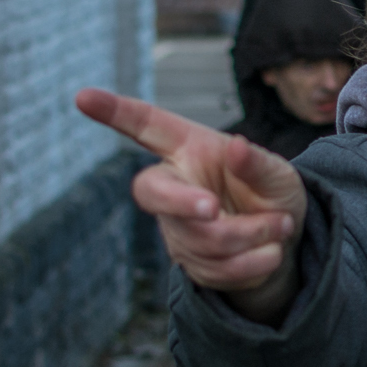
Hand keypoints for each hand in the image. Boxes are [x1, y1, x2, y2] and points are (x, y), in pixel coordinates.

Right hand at [75, 89, 306, 322]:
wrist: (284, 241)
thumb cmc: (272, 193)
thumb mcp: (278, 173)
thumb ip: (258, 163)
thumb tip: (237, 147)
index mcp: (190, 148)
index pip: (146, 126)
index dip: (114, 112)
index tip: (82, 96)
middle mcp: (174, 185)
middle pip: (152, 192)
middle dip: (182, 203)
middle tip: (213, 208)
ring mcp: (176, 227)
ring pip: (202, 238)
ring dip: (251, 235)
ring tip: (281, 225)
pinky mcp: (189, 262)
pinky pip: (217, 269)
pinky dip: (254, 262)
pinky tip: (271, 251)